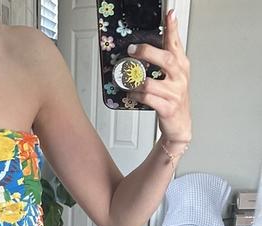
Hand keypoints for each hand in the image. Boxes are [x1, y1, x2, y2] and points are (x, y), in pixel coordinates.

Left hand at [127, 9, 191, 142]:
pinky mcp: (167, 108)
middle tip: (133, 50)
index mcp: (182, 66)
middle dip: (147, 52)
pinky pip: (148, 98)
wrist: (179, 125)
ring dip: (136, 82)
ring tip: (128, 81)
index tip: (169, 15)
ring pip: (151, 82)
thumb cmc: (173, 99)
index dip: (173, 29)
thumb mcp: (173, 77)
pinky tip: (132, 94)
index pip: (177, 44)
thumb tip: (147, 45)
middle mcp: (180, 78)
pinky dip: (136, 95)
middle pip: (166, 59)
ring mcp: (174, 93)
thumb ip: (166, 59)